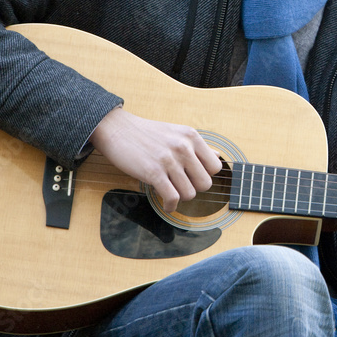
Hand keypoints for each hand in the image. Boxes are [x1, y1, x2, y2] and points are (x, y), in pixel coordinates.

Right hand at [89, 107, 222, 211]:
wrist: (118, 129)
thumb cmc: (148, 134)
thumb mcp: (177, 133)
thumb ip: (198, 146)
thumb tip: (218, 155)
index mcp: (192, 137)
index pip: (215, 167)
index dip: (205, 175)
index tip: (193, 177)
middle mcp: (183, 147)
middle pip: (205, 183)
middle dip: (194, 188)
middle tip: (181, 186)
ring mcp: (169, 160)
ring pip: (189, 194)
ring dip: (180, 198)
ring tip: (171, 192)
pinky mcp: (153, 172)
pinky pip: (172, 198)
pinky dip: (170, 206)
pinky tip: (166, 204)